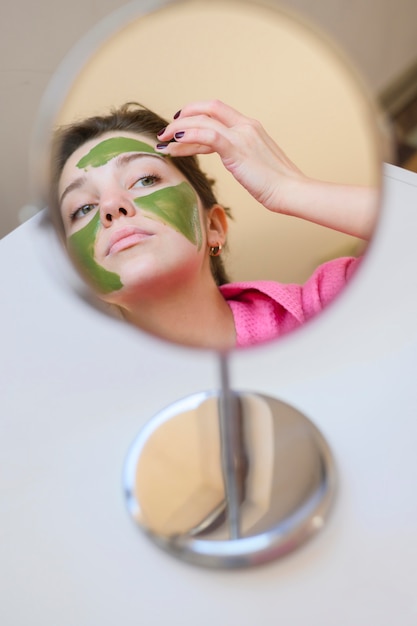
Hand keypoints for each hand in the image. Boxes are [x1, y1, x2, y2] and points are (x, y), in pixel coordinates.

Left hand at [156, 100, 378, 239]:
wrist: (292, 191)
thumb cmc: (278, 186)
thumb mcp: (257, 166)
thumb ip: (243, 158)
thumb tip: (234, 163)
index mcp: (251, 128)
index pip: (218, 111)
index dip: (196, 114)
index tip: (180, 125)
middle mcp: (246, 126)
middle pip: (208, 109)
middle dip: (183, 117)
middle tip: (166, 132)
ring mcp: (242, 136)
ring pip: (203, 121)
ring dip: (179, 129)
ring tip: (163, 141)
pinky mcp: (237, 149)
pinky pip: (207, 135)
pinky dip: (188, 136)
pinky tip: (175, 142)